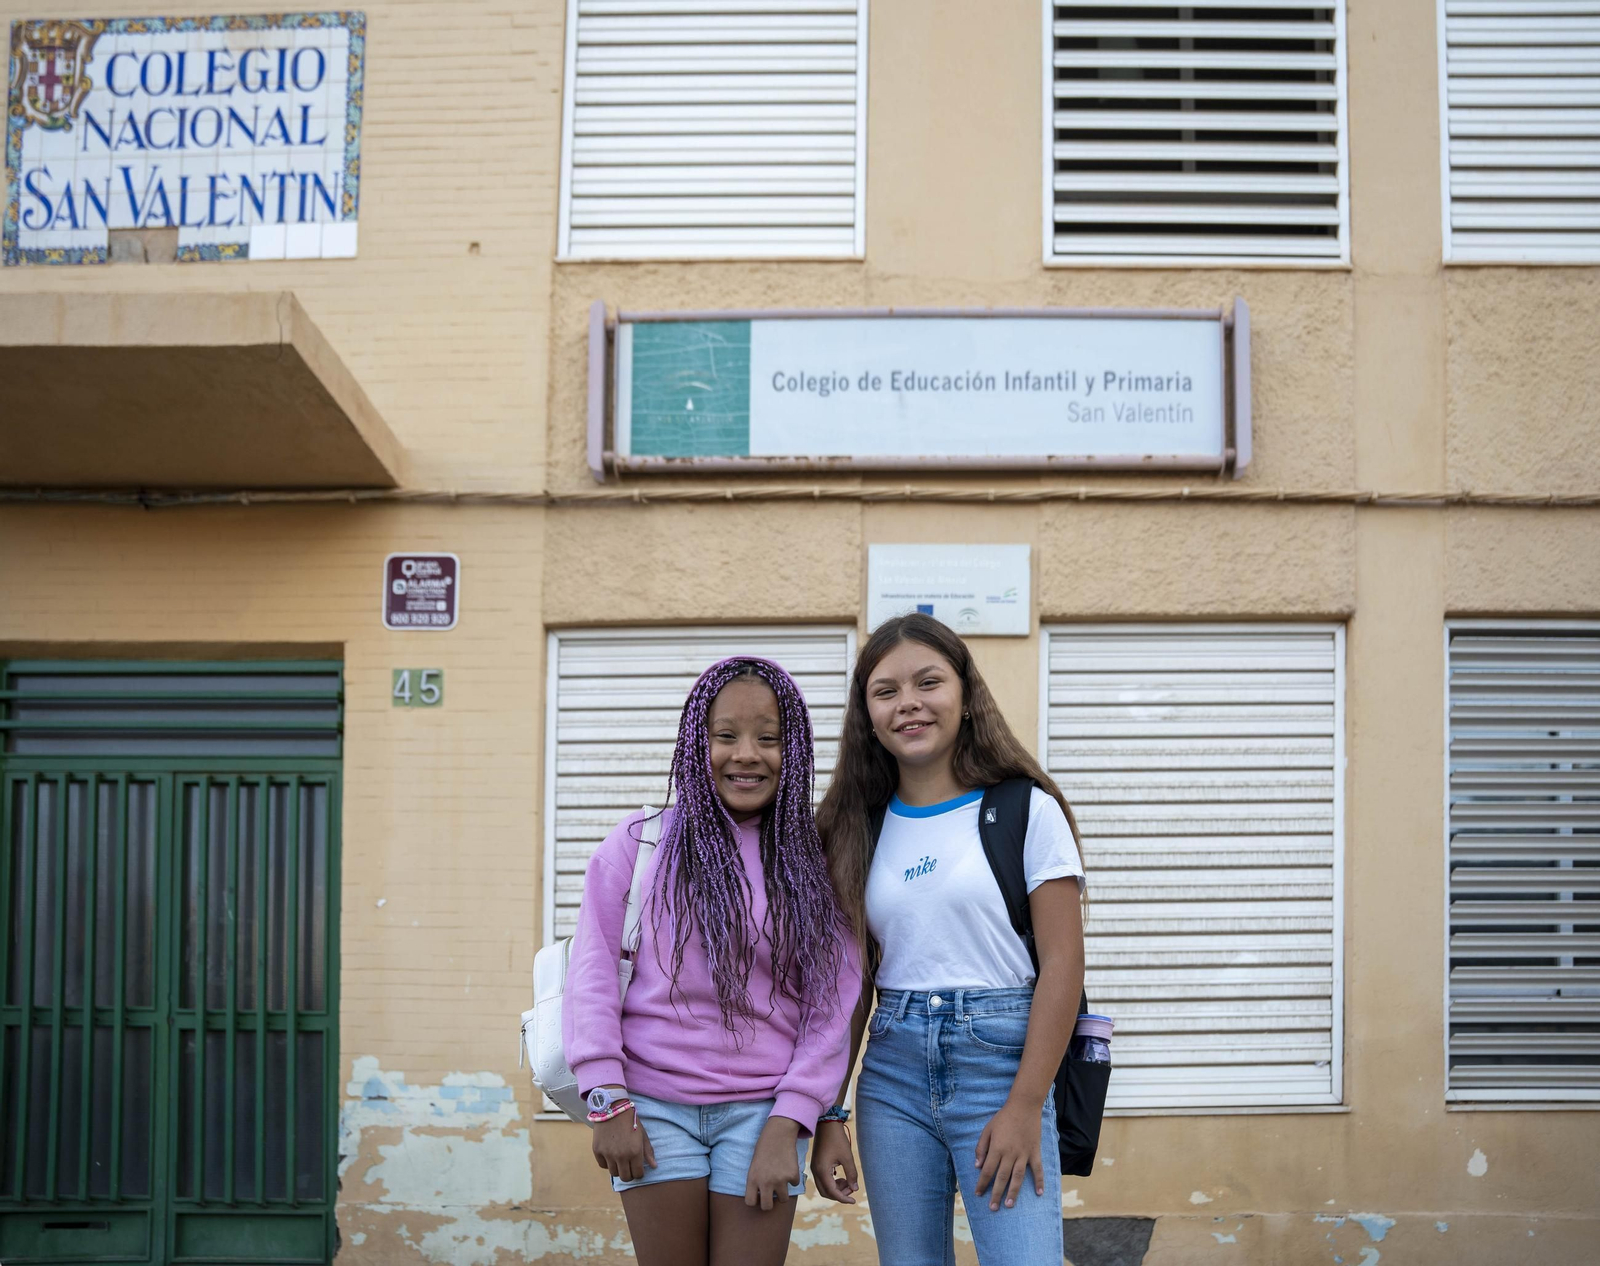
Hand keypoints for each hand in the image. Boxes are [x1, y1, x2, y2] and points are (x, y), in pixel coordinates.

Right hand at [591, 1103, 654, 1183]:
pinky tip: (611, 1155)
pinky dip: (607, 1163)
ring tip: (620, 1160)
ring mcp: (608, 1154)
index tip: (638, 1168)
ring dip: (618, 1169)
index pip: (638, 1174)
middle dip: (629, 1174)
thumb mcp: (642, 1134)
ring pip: (614, 1173)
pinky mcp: (597, 1151)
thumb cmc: (630, 1121)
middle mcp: (621, 1156)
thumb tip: (654, 1166)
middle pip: (625, 1177)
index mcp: (635, 1152)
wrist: (612, 1108)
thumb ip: (648, 1151)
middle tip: (629, 1167)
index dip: (639, 1173)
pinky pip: (603, 1165)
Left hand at [745, 1116, 800, 1210]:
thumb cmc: (764, 1148)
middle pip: (767, 1207)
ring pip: (783, 1199)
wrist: (779, 1134)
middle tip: (772, 1196)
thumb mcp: (754, 1165)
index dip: (754, 1201)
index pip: (750, 1202)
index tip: (758, 1196)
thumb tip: (761, 1198)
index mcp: (752, 1179)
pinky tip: (789, 1166)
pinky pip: (794, 1184)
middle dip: (769, 1203)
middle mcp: (766, 1182)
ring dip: (783, 1192)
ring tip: (781, 1180)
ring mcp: (780, 1180)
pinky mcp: (793, 1175)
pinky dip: (793, 1178)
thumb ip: (757, 1181)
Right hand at [809, 1120, 858, 1203]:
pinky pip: (823, 1180)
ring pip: (824, 1187)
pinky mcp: (816, 1164)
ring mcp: (815, 1168)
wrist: (827, 1124)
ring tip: (848, 1182)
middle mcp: (816, 1171)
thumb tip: (854, 1189)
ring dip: (836, 1189)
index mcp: (822, 1171)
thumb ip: (851, 1174)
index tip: (854, 1200)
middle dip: (839, 1194)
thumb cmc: (837, 1139)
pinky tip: (841, 1177)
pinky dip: (832, 1183)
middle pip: (826, 1192)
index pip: (832, 1192)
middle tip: (851, 1188)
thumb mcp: (847, 1157)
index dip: (843, 1198)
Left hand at [974, 1097, 1044, 1211]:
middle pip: (1002, 1177)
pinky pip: (1038, 1169)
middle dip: (996, 1194)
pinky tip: (1039, 1193)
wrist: (1024, 1106)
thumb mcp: (988, 1129)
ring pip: (1018, 1177)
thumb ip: (981, 1147)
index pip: (987, 1170)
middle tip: (992, 1208)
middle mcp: (1010, 1154)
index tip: (978, 1194)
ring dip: (1013, 1192)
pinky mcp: (1035, 1152)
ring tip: (1009, 1205)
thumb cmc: (1003, 1117)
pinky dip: (1039, 1181)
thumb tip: (977, 1166)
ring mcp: (1024, 1154)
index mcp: (997, 1148)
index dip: (982, 1183)